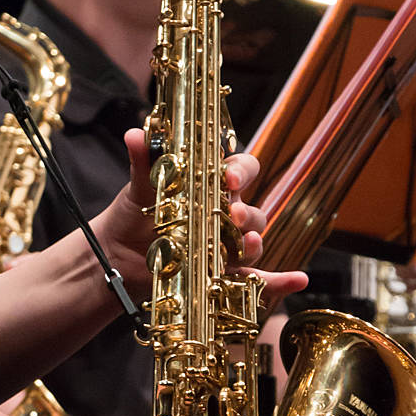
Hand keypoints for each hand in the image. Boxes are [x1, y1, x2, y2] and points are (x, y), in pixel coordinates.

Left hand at [94, 132, 304, 306]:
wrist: (119, 255)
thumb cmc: (135, 214)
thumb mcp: (140, 188)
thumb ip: (144, 161)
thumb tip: (135, 134)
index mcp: (212, 185)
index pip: (241, 170)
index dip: (242, 171)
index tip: (231, 177)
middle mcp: (225, 213)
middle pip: (252, 209)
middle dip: (245, 212)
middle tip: (231, 215)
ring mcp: (226, 245)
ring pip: (253, 241)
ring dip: (254, 241)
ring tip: (245, 243)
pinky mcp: (224, 274)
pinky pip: (258, 279)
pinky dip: (280, 281)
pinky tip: (296, 279)